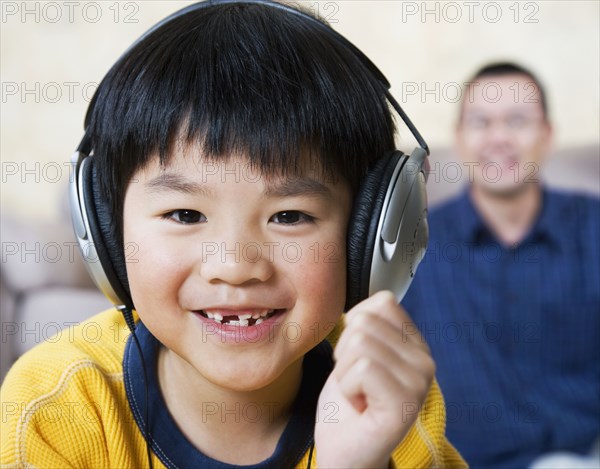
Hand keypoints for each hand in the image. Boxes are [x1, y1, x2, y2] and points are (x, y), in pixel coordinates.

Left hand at [314, 291, 434, 467]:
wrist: (342, 450)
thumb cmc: (347, 402)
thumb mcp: (355, 351)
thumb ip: (369, 324)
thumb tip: (372, 300)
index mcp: (415, 345)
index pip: (383, 302)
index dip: (354, 327)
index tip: (357, 359)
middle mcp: (425, 361)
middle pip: (365, 322)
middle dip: (345, 352)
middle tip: (355, 382)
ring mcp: (419, 383)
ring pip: (360, 343)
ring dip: (344, 372)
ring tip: (357, 394)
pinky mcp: (405, 403)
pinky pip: (362, 368)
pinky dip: (347, 388)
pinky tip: (359, 405)